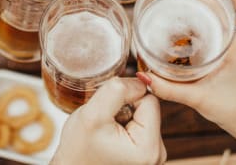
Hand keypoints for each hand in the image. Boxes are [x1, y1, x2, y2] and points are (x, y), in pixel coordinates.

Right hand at [51, 77, 165, 164]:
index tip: (109, 112)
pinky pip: (137, 123)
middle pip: (148, 106)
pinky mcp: (144, 152)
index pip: (150, 99)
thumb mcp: (93, 114)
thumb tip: (140, 80)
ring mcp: (151, 154)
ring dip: (123, 114)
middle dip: (125, 106)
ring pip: (141, 113)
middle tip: (106, 123)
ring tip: (106, 130)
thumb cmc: (78, 151)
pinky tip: (110, 135)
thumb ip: (118, 90)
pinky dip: (123, 123)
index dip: (127, 97)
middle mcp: (157, 154)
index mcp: (150, 148)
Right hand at [137, 0, 235, 136]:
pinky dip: (211, 16)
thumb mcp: (197, 98)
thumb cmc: (232, 110)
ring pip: (229, 14)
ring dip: (212, 3)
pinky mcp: (233, 52)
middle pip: (233, 6)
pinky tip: (193, 18)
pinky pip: (225, 26)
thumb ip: (169, 89)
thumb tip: (145, 76)